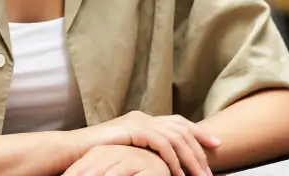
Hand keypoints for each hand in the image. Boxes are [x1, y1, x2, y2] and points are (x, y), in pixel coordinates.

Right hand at [81, 111, 220, 175]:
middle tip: (210, 170)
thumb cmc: (96, 156)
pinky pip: (162, 145)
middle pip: (182, 129)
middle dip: (200, 149)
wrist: (72, 151)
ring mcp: (139, 122)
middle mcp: (144, 117)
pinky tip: (177, 175)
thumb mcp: (126, 152)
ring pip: (176, 138)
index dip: (199, 133)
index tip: (216, 145)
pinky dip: (173, 160)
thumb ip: (144, 152)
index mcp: (144, 120)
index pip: (178, 123)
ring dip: (190, 159)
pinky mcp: (133, 130)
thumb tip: (163, 163)